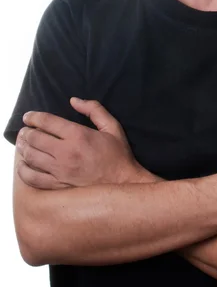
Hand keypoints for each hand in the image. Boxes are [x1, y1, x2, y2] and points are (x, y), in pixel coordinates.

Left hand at [16, 98, 155, 189]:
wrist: (123, 183)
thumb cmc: (118, 155)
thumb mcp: (112, 127)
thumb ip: (94, 109)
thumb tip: (74, 100)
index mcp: (78, 135)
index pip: (47, 122)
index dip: (33, 117)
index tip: (28, 117)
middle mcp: (66, 153)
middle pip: (35, 138)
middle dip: (26, 132)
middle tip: (25, 130)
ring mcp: (60, 171)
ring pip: (31, 157)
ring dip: (23, 148)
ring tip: (24, 144)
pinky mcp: (58, 186)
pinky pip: (33, 178)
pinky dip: (24, 170)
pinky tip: (24, 165)